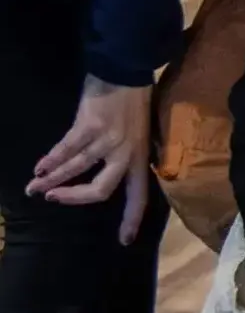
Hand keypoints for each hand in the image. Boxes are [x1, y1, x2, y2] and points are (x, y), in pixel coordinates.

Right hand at [28, 78, 153, 243]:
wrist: (126, 72)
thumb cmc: (131, 103)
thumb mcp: (138, 133)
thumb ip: (124, 155)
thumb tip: (104, 173)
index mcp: (140, 157)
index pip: (141, 195)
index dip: (132, 219)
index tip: (124, 240)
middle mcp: (126, 153)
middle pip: (101, 191)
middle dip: (73, 199)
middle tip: (53, 200)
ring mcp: (108, 140)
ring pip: (76, 170)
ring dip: (52, 180)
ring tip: (35, 186)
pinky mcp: (90, 126)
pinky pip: (66, 150)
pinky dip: (50, 160)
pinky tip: (40, 166)